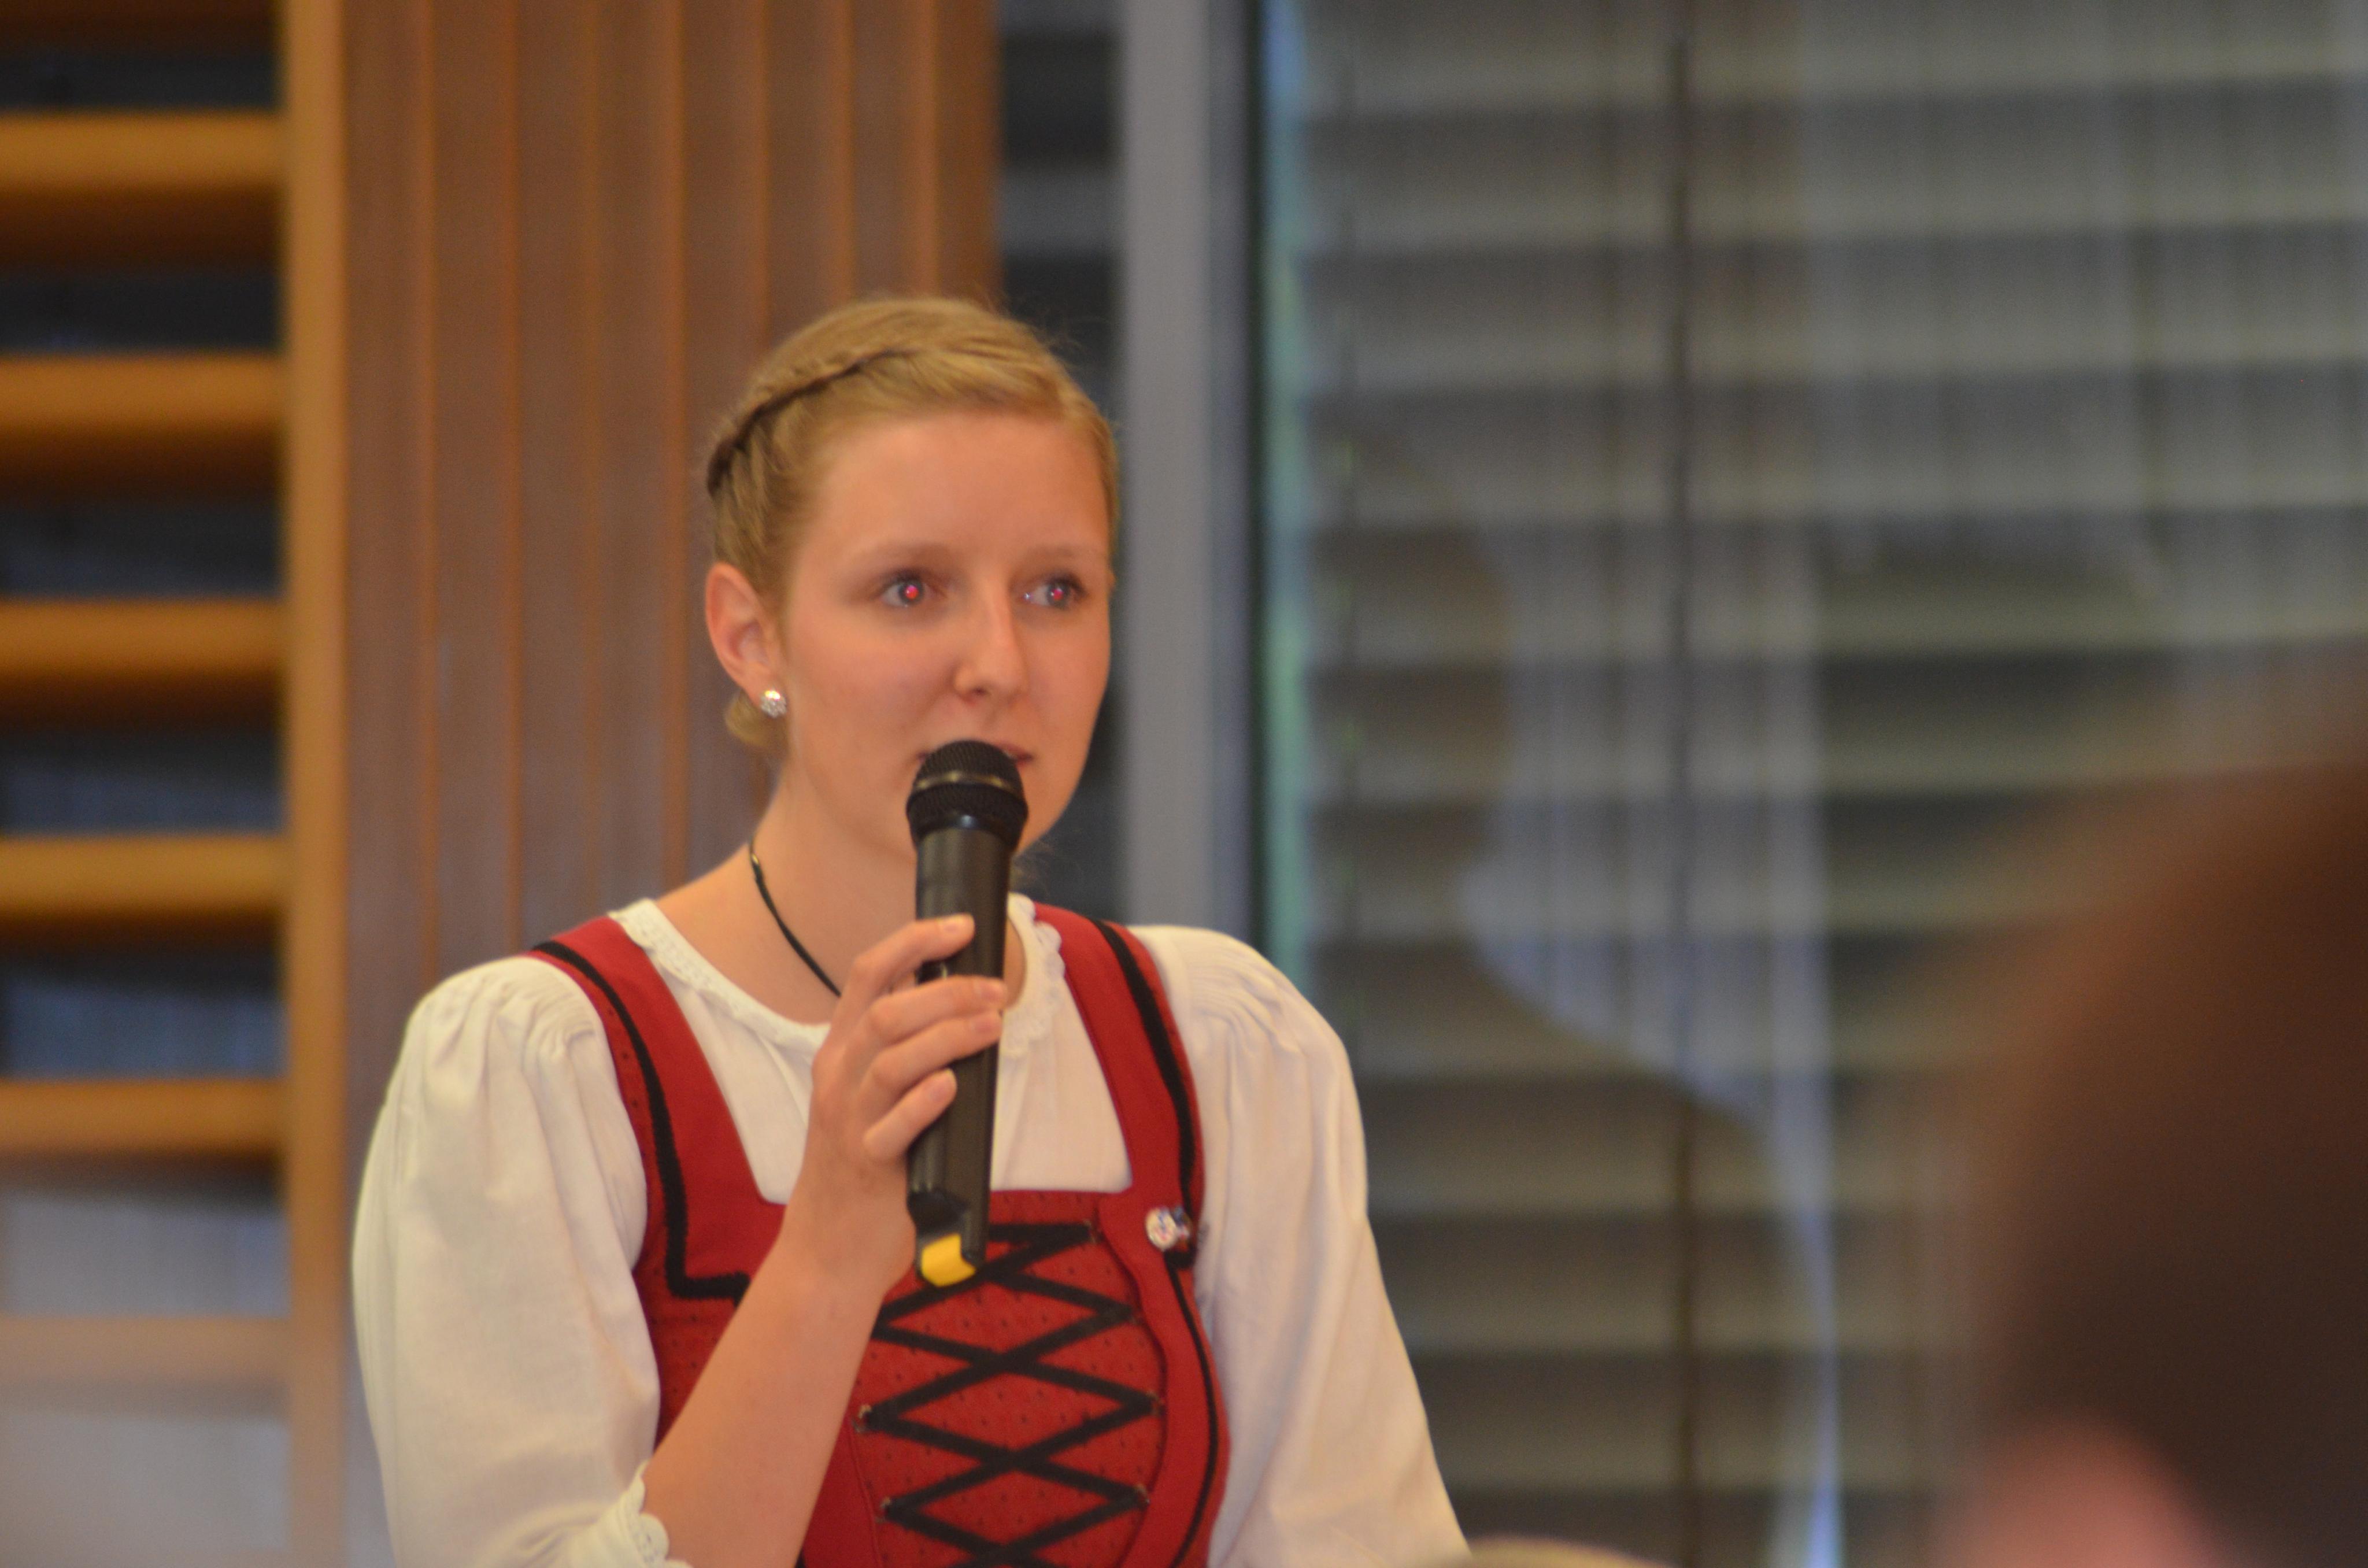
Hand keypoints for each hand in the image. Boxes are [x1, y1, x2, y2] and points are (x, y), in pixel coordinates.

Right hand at [773, 914, 1005, 1296]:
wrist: (827, 1248)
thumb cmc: (864, 1165)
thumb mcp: (872, 1095)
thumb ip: (905, 1050)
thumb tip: (965, 1002)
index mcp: (841, 1051)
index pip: (869, 973)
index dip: (915, 942)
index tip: (962, 926)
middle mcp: (839, 1077)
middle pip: (889, 1012)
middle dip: (948, 991)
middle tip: (996, 988)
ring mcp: (848, 1122)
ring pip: (892, 1060)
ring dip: (948, 1036)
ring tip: (993, 1025)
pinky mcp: (866, 1166)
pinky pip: (891, 1128)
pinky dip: (923, 1103)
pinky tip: (952, 1086)